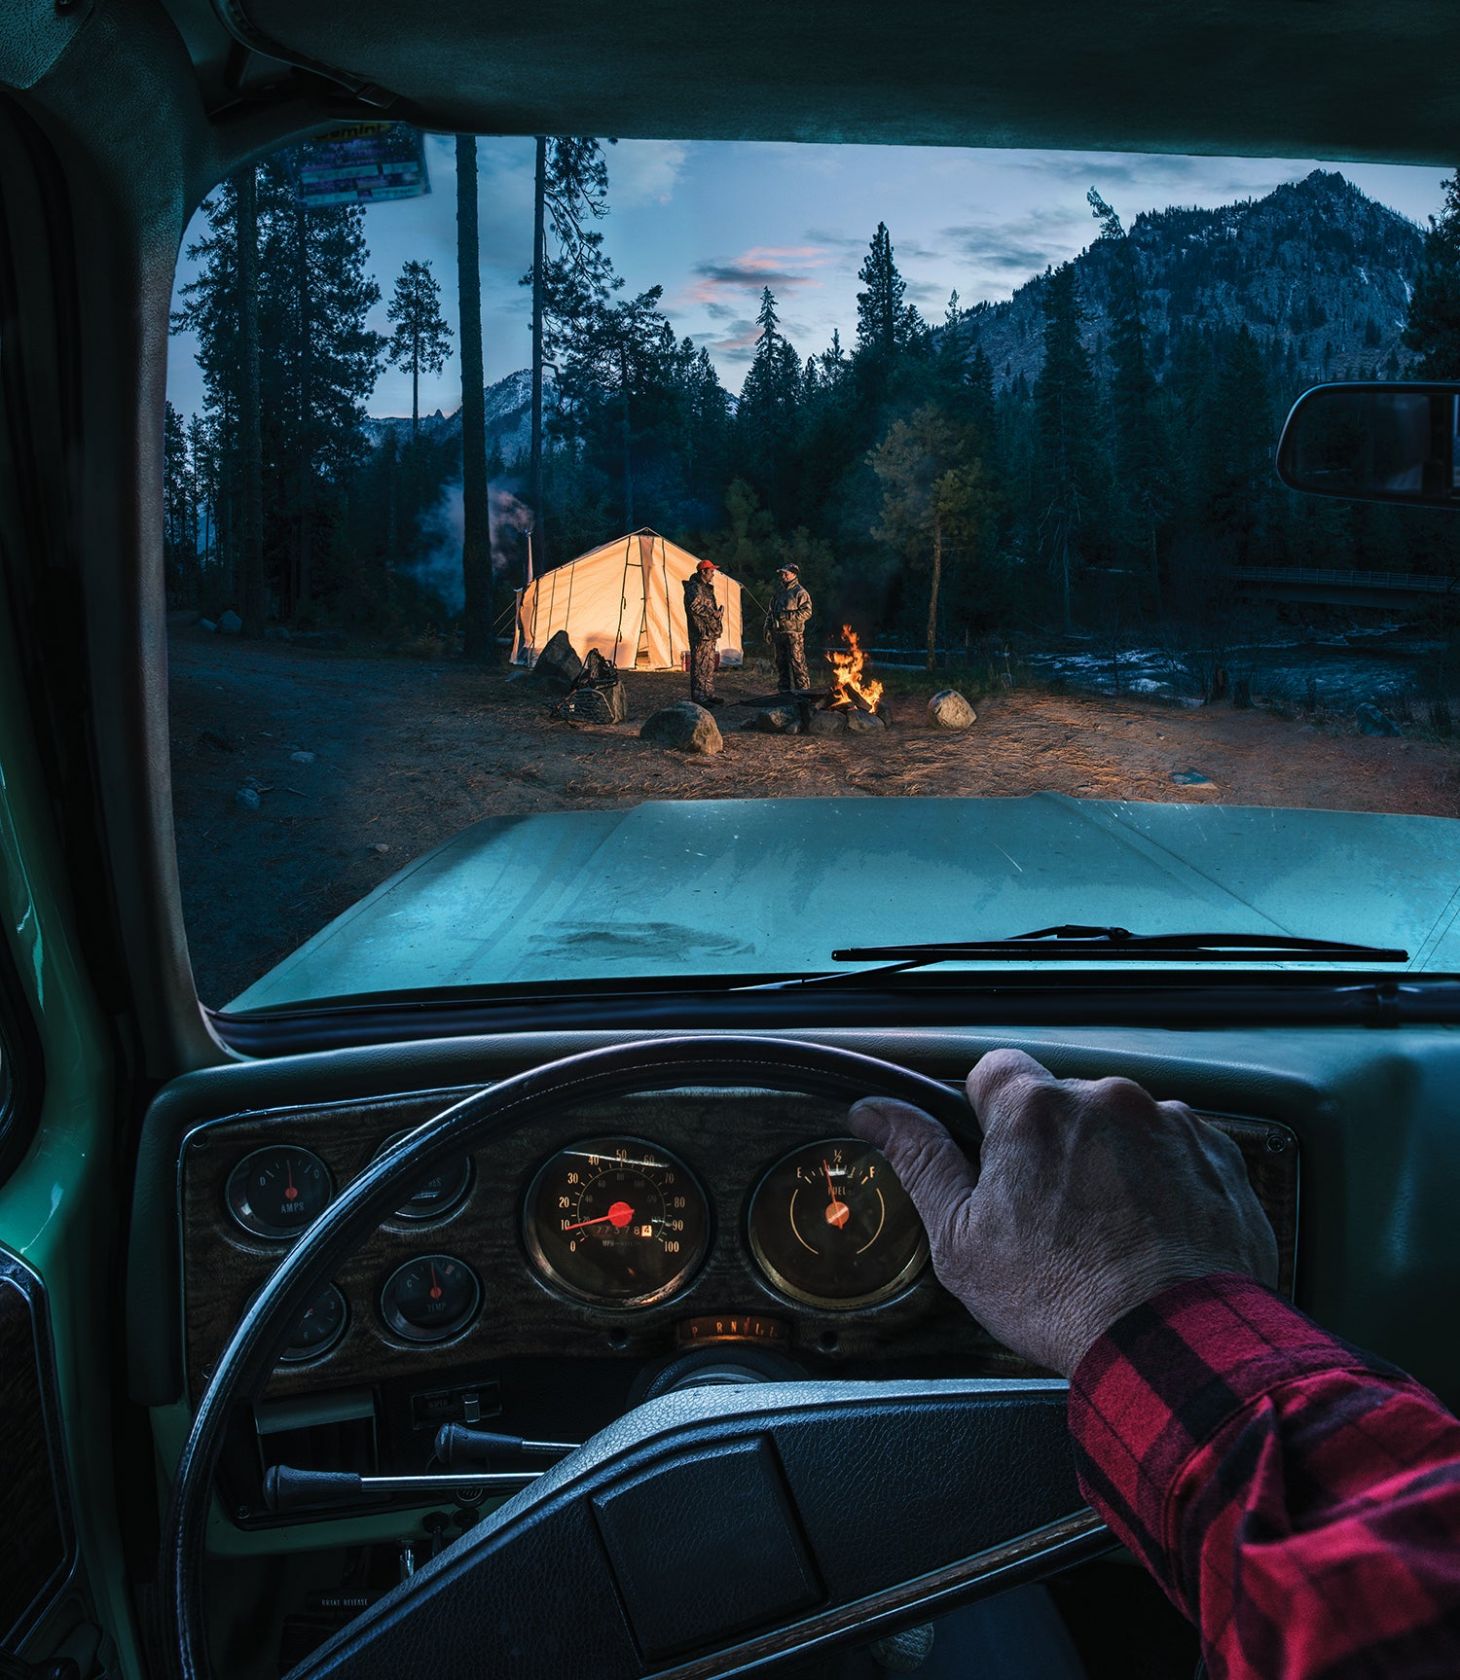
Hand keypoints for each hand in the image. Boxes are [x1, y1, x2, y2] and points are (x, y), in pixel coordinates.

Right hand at [850, 1050, 1278, 1375]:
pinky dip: (1162, 1178)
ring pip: (1120, 1124)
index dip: (987, 1116)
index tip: (996, 1159)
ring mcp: (1169, 1123)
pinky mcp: (1218, 1154)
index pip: (994, 1071)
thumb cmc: (1063, 1299)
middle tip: (1050, 1213)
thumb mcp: (961, 1239)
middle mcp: (1106, 1098)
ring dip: (1109, 1158)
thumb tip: (875, 1111)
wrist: (1176, 1346)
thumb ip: (920, 1159)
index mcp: (1034, 1109)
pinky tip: (1152, 1232)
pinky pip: (1176, 1148)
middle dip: (1052, 1143)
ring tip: (1109, 1231)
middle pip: (1061, 1100)